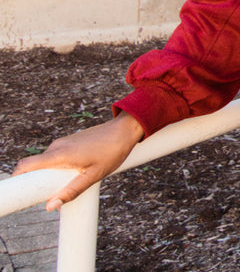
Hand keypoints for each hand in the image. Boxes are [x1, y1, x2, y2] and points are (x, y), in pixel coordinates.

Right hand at [13, 112, 144, 209]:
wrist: (126, 129)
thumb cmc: (113, 151)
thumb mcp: (94, 175)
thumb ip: (72, 191)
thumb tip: (50, 207)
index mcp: (59, 154)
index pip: (25, 165)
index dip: (16, 179)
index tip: (18, 194)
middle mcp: (56, 147)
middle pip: (35, 167)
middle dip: (38, 184)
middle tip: (50, 197)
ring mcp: (63, 143)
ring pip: (48, 164)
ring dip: (53, 177)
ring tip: (70, 185)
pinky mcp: (70, 142)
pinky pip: (57, 158)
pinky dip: (60, 169)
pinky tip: (77, 174)